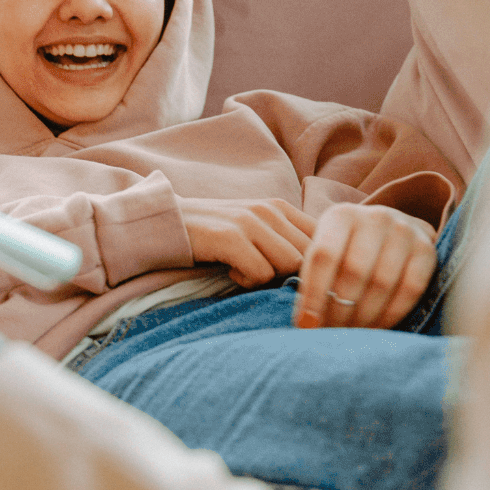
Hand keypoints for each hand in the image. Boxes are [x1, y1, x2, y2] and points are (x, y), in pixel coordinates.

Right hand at [182, 197, 316, 288]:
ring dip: (270, 278)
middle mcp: (269, 210)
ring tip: (247, 273)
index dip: (316, 264)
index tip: (293, 278)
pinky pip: (261, 273)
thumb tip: (317, 272)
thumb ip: (285, 240)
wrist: (167, 223)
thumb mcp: (255, 229)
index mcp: (280, 207)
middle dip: (293, 275)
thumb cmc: (214, 233)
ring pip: (289, 265)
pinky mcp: (231, 237)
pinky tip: (232, 273)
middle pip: (310, 256)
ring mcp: (250, 222)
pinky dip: (248, 281)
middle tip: (267, 279)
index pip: (323, 238)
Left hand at [294, 203, 437, 329]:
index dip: (313, 294)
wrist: (394, 231)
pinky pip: (410, 290)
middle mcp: (375, 217)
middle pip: (354, 272)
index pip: (324, 256)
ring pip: (382, 283)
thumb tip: (306, 323)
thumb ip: (314, 277)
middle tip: (331, 332)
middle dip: (339, 310)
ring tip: (350, 333)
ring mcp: (405, 231)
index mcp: (341, 215)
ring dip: (364, 317)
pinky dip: (391, 315)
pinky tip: (376, 327)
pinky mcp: (427, 250)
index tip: (306, 324)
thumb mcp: (328, 250)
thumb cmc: (350, 249)